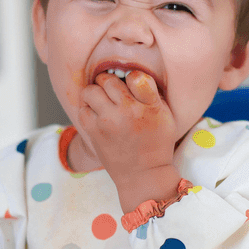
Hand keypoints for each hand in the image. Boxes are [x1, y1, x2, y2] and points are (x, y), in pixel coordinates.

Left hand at [79, 71, 182, 211]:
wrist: (143, 174)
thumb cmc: (156, 144)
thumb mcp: (165, 116)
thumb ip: (151, 93)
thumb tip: (132, 74)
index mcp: (149, 106)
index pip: (135, 76)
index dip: (132, 78)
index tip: (132, 86)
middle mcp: (128, 112)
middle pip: (108, 80)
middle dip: (109, 82)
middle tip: (113, 92)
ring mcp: (108, 122)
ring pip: (90, 91)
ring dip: (95, 94)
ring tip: (102, 102)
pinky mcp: (94, 132)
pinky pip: (82, 109)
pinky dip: (88, 109)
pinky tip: (97, 115)